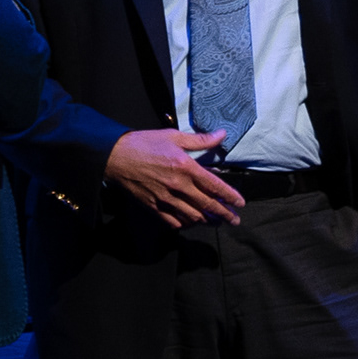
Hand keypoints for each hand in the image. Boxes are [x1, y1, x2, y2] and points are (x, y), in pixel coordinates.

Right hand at [107, 126, 245, 228]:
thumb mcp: (174, 136)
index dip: (230, 196)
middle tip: (235, 220)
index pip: (214, 186)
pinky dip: (185, 224)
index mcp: (186, 167)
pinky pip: (173, 221)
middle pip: (207, 205)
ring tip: (217, 223)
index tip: (240, 203)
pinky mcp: (153, 206)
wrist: (116, 156)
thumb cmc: (145, 143)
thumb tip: (222, 134)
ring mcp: (165, 199)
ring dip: (207, 221)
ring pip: (192, 216)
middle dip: (224, 214)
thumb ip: (200, 140)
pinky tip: (191, 222)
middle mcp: (178, 186)